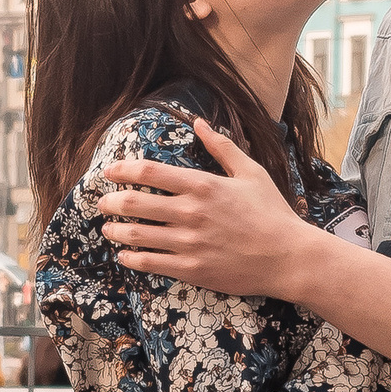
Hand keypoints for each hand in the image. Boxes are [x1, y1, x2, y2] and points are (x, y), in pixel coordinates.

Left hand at [100, 122, 315, 298]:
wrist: (288, 258)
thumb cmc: (272, 213)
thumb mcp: (251, 172)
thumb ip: (222, 147)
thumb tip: (199, 122)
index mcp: (202, 185)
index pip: (149, 172)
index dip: (122, 170)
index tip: (109, 171)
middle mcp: (190, 213)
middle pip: (134, 203)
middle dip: (111, 201)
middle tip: (102, 202)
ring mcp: (189, 243)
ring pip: (137, 235)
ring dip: (115, 230)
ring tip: (108, 228)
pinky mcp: (191, 269)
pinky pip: (150, 263)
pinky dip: (131, 259)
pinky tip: (124, 256)